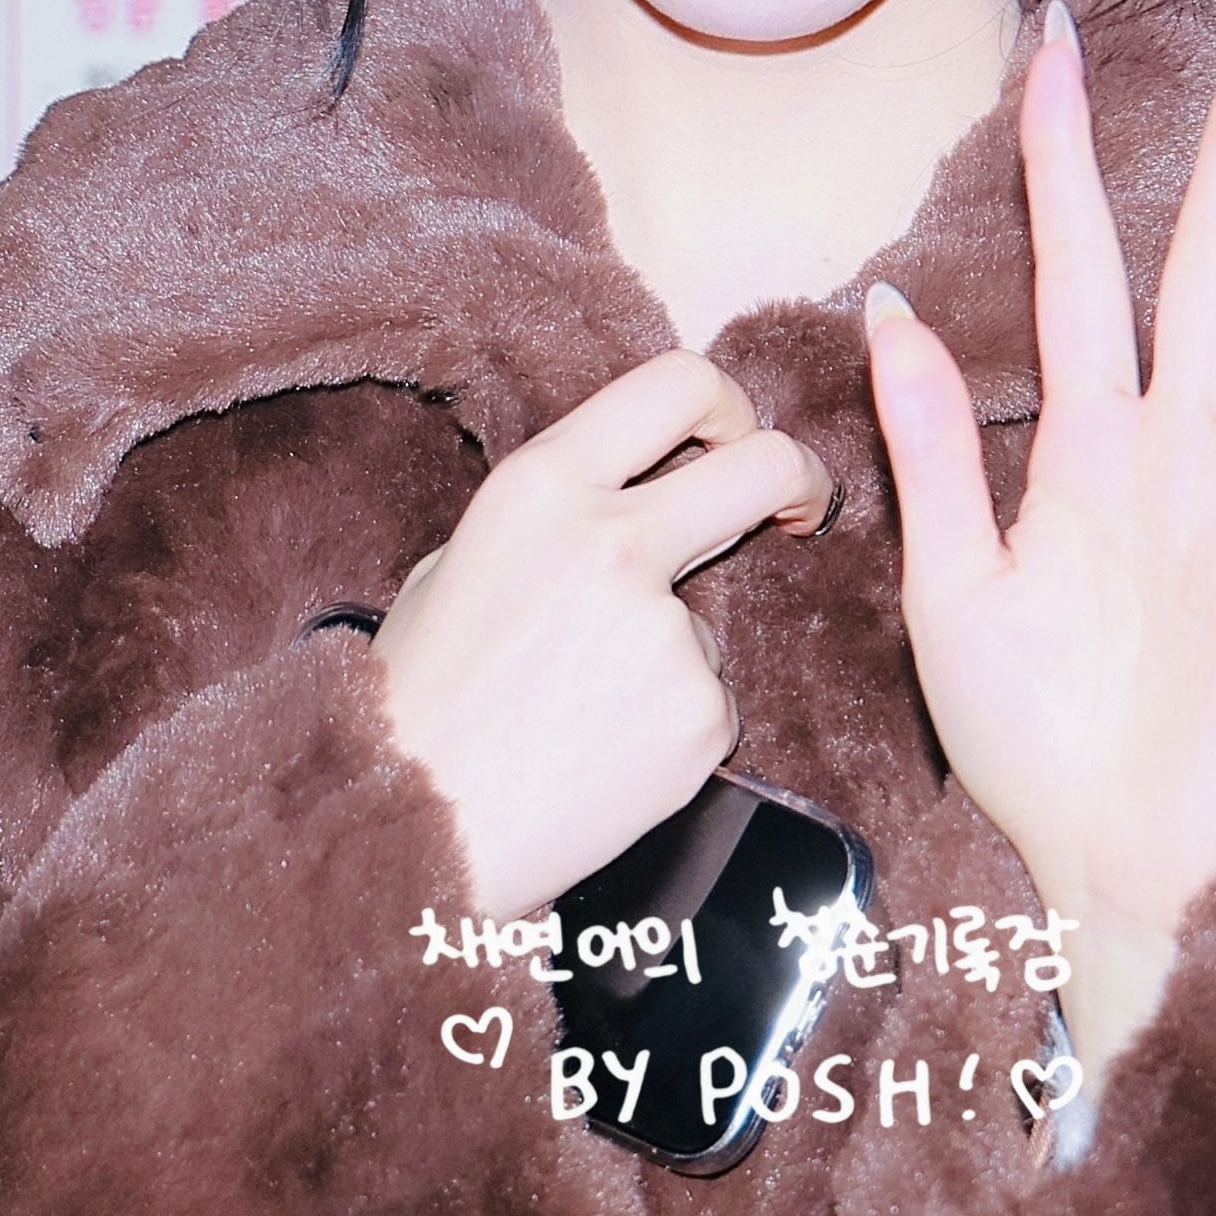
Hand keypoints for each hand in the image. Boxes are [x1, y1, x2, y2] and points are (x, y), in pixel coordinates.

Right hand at [371, 350, 830, 920]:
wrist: (414, 833)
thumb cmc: (423, 701)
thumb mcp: (459, 561)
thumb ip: (555, 514)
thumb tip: (632, 489)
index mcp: (542, 485)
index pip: (679, 382)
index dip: (733, 405)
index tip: (743, 440)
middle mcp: (609, 540)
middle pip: (765, 463)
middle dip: (800, 479)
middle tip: (799, 508)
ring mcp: (662, 629)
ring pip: (713, 614)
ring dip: (673, 654)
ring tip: (586, 710)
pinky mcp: (699, 712)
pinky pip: (708, 699)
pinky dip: (670, 724)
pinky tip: (602, 754)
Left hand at [865, 0, 1215, 1080]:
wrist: (1101, 869)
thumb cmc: (1030, 739)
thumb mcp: (949, 580)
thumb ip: (932, 441)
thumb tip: (887, 303)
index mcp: (1085, 443)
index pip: (1077, 262)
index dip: (1063, 151)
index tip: (1057, 40)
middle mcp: (1176, 451)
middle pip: (1211, 265)